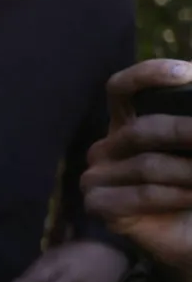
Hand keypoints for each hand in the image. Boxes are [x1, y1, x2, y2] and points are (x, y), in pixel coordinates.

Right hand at [83, 59, 191, 281]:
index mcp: (128, 124)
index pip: (122, 89)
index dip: (148, 75)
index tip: (187, 75)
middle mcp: (107, 146)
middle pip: (142, 130)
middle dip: (187, 132)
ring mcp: (98, 177)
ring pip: (147, 165)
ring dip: (191, 173)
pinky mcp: (98, 206)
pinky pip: (141, 194)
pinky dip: (176, 197)